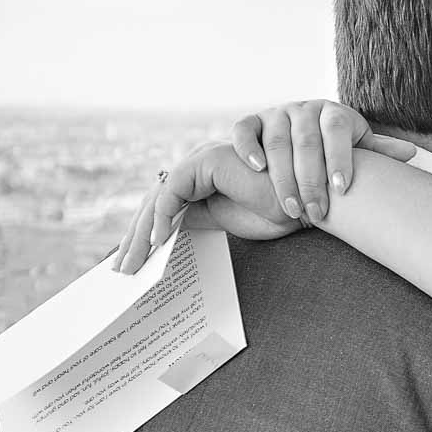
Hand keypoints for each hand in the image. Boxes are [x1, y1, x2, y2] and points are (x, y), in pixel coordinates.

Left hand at [116, 142, 293, 273]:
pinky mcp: (206, 161)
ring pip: (157, 199)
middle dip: (135, 239)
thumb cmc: (278, 212)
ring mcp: (200, 161)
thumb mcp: (227, 222)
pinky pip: (172, 192)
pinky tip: (156, 242)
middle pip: (154, 204)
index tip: (133, 266)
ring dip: (141, 233)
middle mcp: (196, 168)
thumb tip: (164, 242)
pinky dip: (161, 217)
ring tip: (132, 264)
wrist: (310, 203)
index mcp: (200, 182)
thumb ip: (196, 223)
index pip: (162, 209)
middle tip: (122, 271)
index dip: (143, 236)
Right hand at [232, 100, 415, 224]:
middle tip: (316, 213)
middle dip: (311, 180)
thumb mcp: (356, 146)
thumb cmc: (333, 148)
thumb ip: (378, 151)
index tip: (342, 190)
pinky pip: (245, 130)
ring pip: (276, 141)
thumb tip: (410, 152)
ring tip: (291, 208)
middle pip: (306, 141)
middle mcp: (303, 109)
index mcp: (332, 112)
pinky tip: (257, 169)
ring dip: (282, 176)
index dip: (339, 158)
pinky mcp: (252, 121)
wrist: (296, 133)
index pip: (336, 129)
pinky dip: (249, 148)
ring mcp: (276, 114)